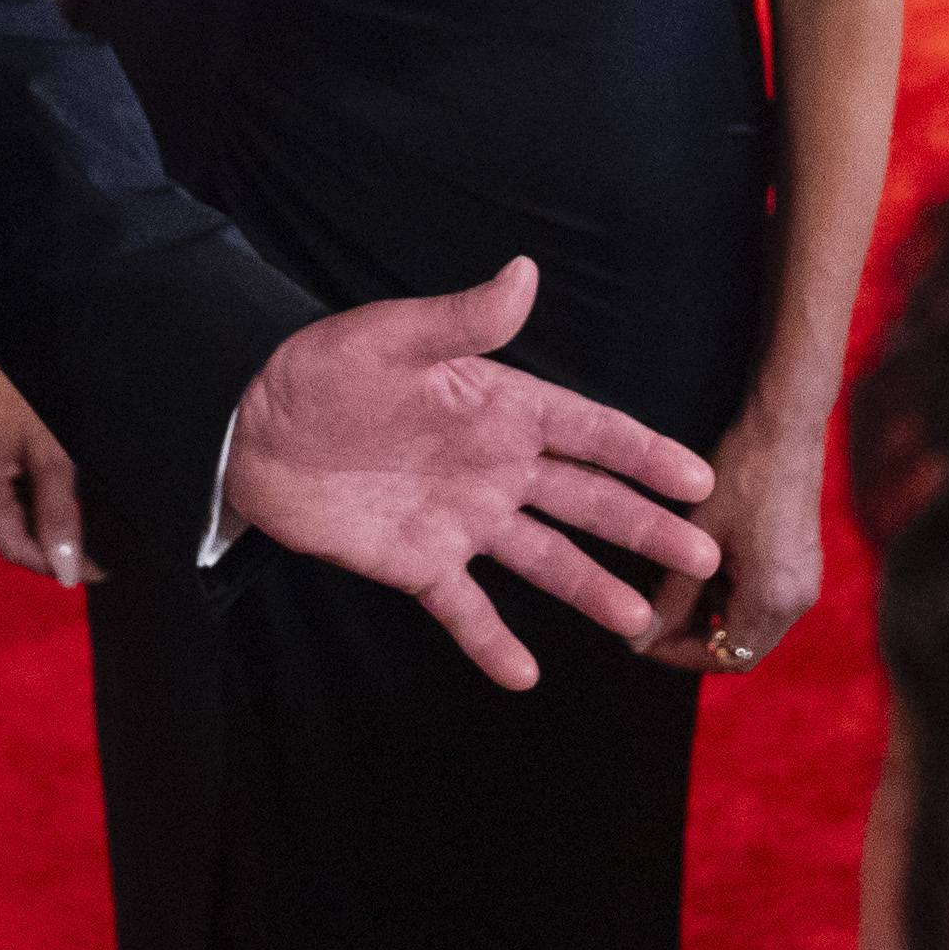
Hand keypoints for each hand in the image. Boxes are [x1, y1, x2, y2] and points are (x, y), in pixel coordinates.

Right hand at [0, 358, 91, 586]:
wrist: (15, 330)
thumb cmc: (33, 386)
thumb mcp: (56, 456)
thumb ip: (61, 517)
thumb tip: (66, 571)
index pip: (15, 548)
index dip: (57, 565)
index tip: (96, 572)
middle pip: (10, 533)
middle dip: (52, 542)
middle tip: (98, 550)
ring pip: (8, 514)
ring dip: (44, 519)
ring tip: (84, 516)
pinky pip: (2, 491)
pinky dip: (32, 496)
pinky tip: (60, 489)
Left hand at [222, 258, 719, 690]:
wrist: (247, 428)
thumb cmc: (321, 368)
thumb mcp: (392, 337)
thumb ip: (463, 319)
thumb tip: (524, 273)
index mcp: (501, 407)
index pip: (589, 432)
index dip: (644, 454)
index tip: (699, 478)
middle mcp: (495, 467)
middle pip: (586, 501)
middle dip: (644, 528)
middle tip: (701, 559)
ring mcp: (462, 518)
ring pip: (542, 559)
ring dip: (589, 589)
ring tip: (637, 623)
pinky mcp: (418, 561)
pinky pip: (463, 607)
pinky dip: (490, 642)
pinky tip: (522, 676)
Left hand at [641, 398, 828, 674]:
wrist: (786, 427)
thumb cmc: (742, 474)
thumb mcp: (696, 539)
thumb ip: (670, 597)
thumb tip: (640, 642)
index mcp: (774, 599)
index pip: (725, 658)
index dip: (680, 654)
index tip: (644, 637)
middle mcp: (798, 601)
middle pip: (741, 650)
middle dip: (694, 639)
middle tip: (653, 617)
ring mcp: (804, 583)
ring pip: (750, 627)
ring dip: (710, 618)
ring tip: (672, 585)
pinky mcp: (802, 565)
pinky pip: (763, 602)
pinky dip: (730, 598)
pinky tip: (702, 566)